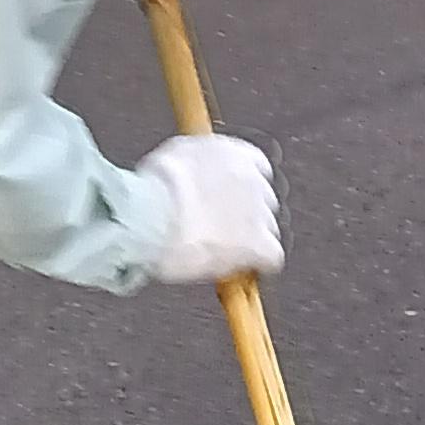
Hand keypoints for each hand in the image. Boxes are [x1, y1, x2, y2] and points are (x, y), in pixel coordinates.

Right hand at [141, 133, 283, 284]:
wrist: (151, 216)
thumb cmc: (152, 191)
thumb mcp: (174, 158)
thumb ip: (197, 165)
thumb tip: (195, 174)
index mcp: (233, 154)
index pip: (258, 168)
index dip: (244, 188)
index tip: (233, 198)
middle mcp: (251, 179)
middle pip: (264, 199)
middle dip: (248, 215)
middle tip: (225, 228)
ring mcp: (257, 212)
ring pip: (269, 229)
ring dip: (253, 240)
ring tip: (227, 252)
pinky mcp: (257, 243)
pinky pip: (273, 256)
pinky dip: (261, 264)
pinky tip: (245, 269)